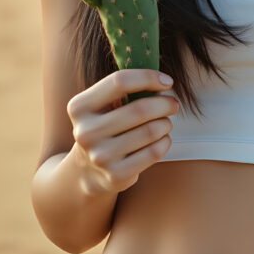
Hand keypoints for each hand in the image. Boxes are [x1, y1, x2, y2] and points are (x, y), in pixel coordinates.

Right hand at [67, 69, 179, 194]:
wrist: (87, 170)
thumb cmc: (104, 126)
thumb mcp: (102, 105)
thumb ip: (123, 88)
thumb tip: (161, 78)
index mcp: (80, 107)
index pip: (119, 82)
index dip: (148, 77)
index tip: (167, 81)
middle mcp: (86, 132)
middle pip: (139, 109)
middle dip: (164, 103)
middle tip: (173, 104)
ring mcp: (99, 156)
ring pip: (150, 131)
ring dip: (166, 123)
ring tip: (165, 122)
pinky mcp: (115, 175)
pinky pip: (153, 152)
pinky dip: (165, 141)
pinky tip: (163, 139)